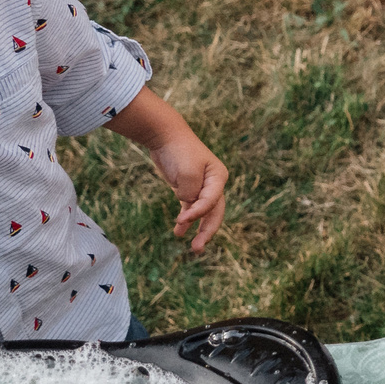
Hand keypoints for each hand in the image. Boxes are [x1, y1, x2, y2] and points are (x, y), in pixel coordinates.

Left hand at [147, 129, 228, 252]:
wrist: (165, 135)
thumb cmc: (179, 151)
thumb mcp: (187, 171)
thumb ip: (190, 192)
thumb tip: (187, 203)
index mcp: (218, 178)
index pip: (211, 202)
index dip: (198, 213)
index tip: (181, 220)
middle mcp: (213, 184)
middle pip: (214, 212)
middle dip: (207, 231)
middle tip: (197, 248)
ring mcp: (201, 187)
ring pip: (203, 213)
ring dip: (198, 229)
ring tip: (194, 248)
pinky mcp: (188, 188)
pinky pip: (190, 208)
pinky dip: (186, 220)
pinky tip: (179, 232)